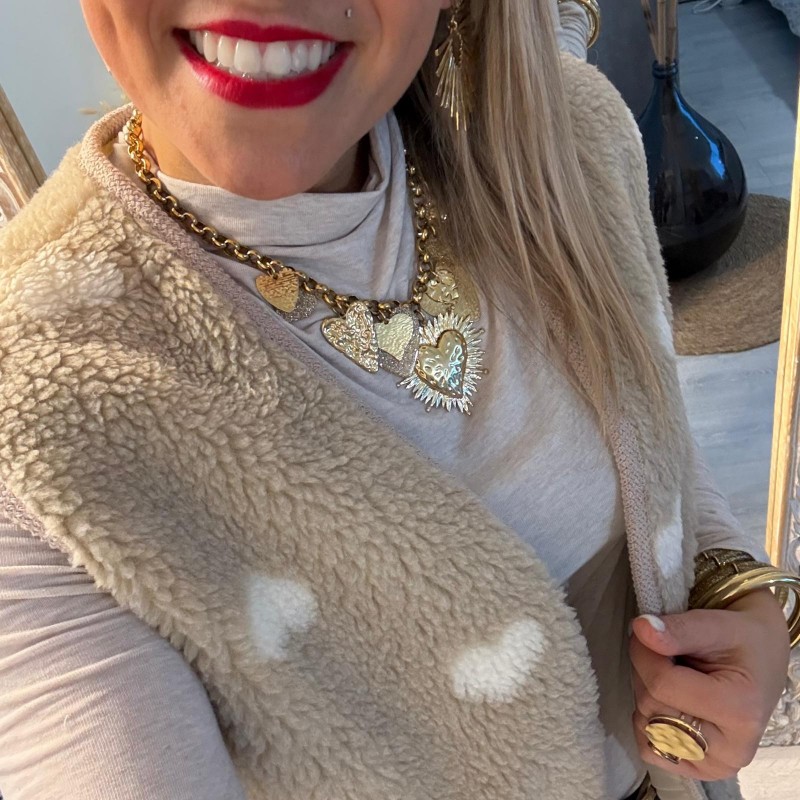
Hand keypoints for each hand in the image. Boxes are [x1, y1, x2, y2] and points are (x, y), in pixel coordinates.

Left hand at [629, 589, 789, 780]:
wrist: (761, 658)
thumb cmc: (741, 641)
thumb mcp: (716, 626)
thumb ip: (679, 629)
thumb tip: (641, 630)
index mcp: (740, 712)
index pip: (661, 684)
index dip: (643, 652)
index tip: (646, 634)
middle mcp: (731, 750)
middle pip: (651, 706)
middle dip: (645, 671)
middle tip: (666, 654)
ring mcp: (714, 765)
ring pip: (645, 726)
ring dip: (646, 693)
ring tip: (674, 676)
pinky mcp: (698, 769)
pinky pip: (650, 748)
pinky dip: (648, 721)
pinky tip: (668, 700)